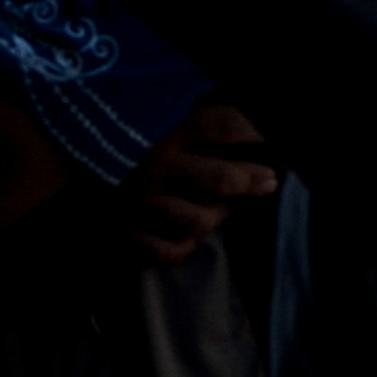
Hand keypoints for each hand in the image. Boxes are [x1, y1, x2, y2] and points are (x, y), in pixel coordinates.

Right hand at [122, 102, 277, 265]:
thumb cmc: (158, 172)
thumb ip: (215, 141)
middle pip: (216, 179)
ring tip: (213, 214)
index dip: (254, 130)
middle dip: (247, 181)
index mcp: (173, 138)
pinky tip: (180, 239)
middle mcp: (156, 168)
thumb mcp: (183, 148)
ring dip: (211, 220)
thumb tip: (266, 143)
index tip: (281, 139)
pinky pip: (172, 250)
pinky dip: (181, 249)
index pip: (219, 125)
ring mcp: (141, 204)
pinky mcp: (131, 237)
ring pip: (198, 221)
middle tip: (269, 183)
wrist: (95, 202)